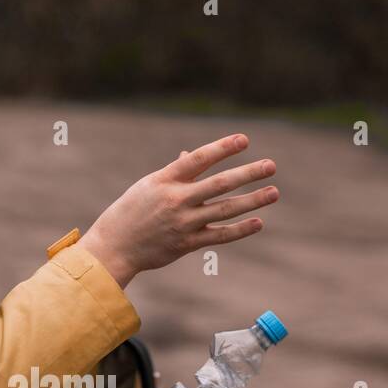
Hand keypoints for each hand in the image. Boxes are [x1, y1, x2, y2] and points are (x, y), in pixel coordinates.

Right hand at [78, 133, 277, 288]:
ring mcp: (183, 223)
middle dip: (248, 174)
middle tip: (271, 166)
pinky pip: (219, 236)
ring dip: (252, 201)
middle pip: (219, 184)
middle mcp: (176, 200)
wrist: (113, 247)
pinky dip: (239, 230)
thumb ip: (174, 173)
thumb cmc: (129, 212)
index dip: (223, 148)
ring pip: (224, 210)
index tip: (245, 140)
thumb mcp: (148, 187)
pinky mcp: (186, 244)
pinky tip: (258, 223)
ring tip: (273, 192)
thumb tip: (191, 156)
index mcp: (165, 180)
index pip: (200, 159)